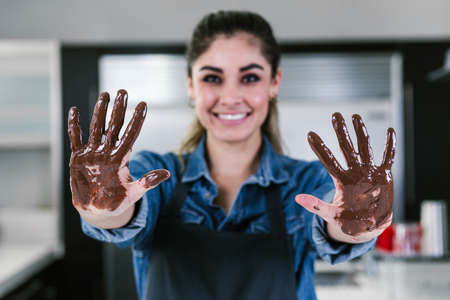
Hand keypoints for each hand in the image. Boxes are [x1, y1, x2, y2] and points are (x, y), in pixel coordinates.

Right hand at [68, 89, 169, 222]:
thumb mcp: (134, 193)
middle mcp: (108, 151)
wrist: (98, 210)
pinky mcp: (78, 158)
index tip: (144, 104)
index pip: (131, 134)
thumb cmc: (118, 201)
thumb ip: (148, 182)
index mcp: (122, 158)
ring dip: (99, 111)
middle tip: (123, 92)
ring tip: (105, 95)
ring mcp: (93, 153)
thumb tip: (167, 173)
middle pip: (114, 126)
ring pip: (96, 127)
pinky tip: (75, 110)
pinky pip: (75, 138)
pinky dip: (74, 125)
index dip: (137, 120)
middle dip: (118, 109)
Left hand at [295, 112, 395, 241]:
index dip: (320, 147)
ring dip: (361, 132)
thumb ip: (315, 206)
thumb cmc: (348, 221)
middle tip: (335, 114)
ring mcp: (369, 172)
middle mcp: (354, 172)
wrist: (367, 228)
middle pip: (346, 147)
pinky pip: (387, 158)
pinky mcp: (383, 176)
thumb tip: (297, 198)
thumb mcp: (330, 215)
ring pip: (364, 147)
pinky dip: (389, 146)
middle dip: (341, 131)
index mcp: (341, 180)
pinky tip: (390, 131)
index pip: (328, 160)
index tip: (310, 134)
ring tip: (356, 116)